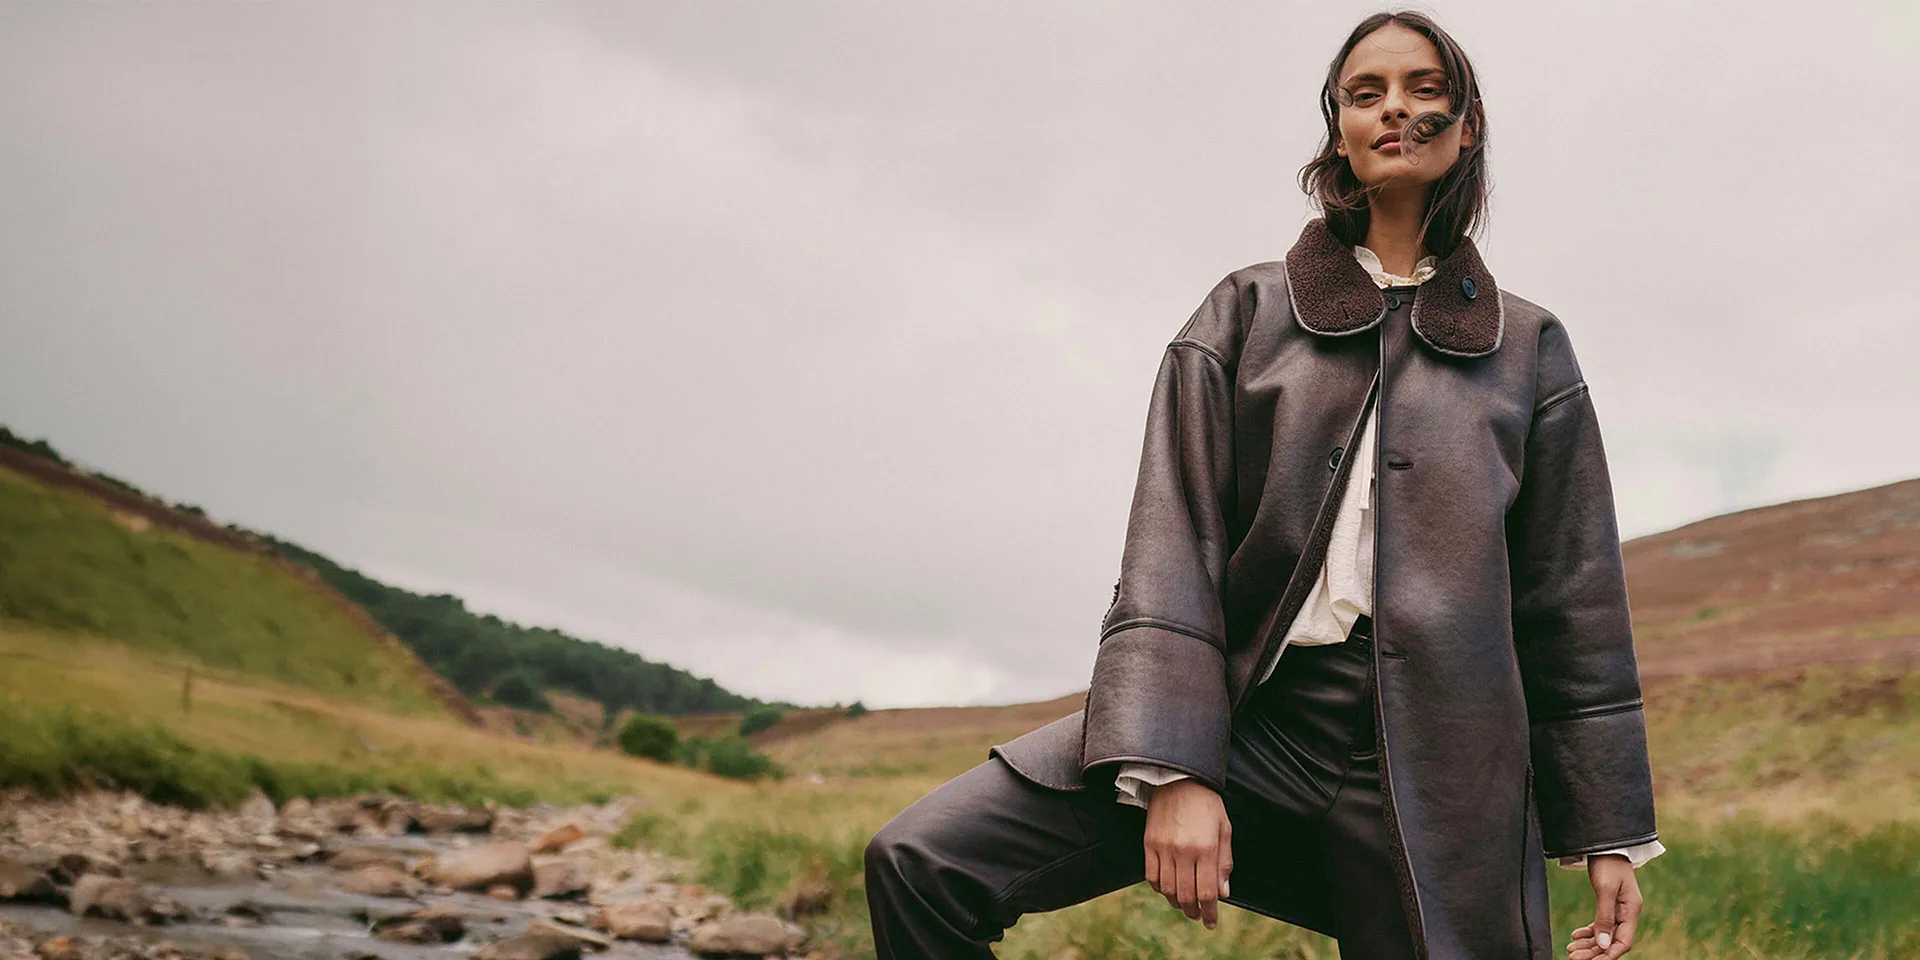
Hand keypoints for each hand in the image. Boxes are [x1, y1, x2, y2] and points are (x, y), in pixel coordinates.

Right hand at [1142, 778, 1232, 929]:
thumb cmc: (1206, 804)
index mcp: (1206, 848)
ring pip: (1167, 890)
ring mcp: (1163, 848)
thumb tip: (1224, 892)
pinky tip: (1168, 889)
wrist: (1178, 780)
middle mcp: (1183, 851)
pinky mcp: (1149, 844)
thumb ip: (1224, 862)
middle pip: (1185, 895)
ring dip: (1176, 903)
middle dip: (1193, 911)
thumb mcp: (1224, 830)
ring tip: (1184, 905)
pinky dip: (1159, 888)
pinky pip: (1151, 876)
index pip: (1207, 892)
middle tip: (1198, 915)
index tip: (1211, 922)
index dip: (1209, 912)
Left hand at [1566, 854, 1640, 957]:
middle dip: (1594, 952)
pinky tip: (1575, 936)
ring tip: (1570, 950)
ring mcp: (1618, 908)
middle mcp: (1627, 912)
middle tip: (1573, 957)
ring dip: (1589, 944)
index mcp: (1631, 910)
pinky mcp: (1608, 903)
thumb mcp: (1605, 889)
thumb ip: (1604, 917)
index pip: (1624, 942)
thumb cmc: (1607, 863)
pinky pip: (1600, 924)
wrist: (1604, 843)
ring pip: (1605, 935)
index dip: (1609, 955)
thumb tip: (1604, 945)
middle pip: (1612, 941)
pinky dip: (1588, 932)